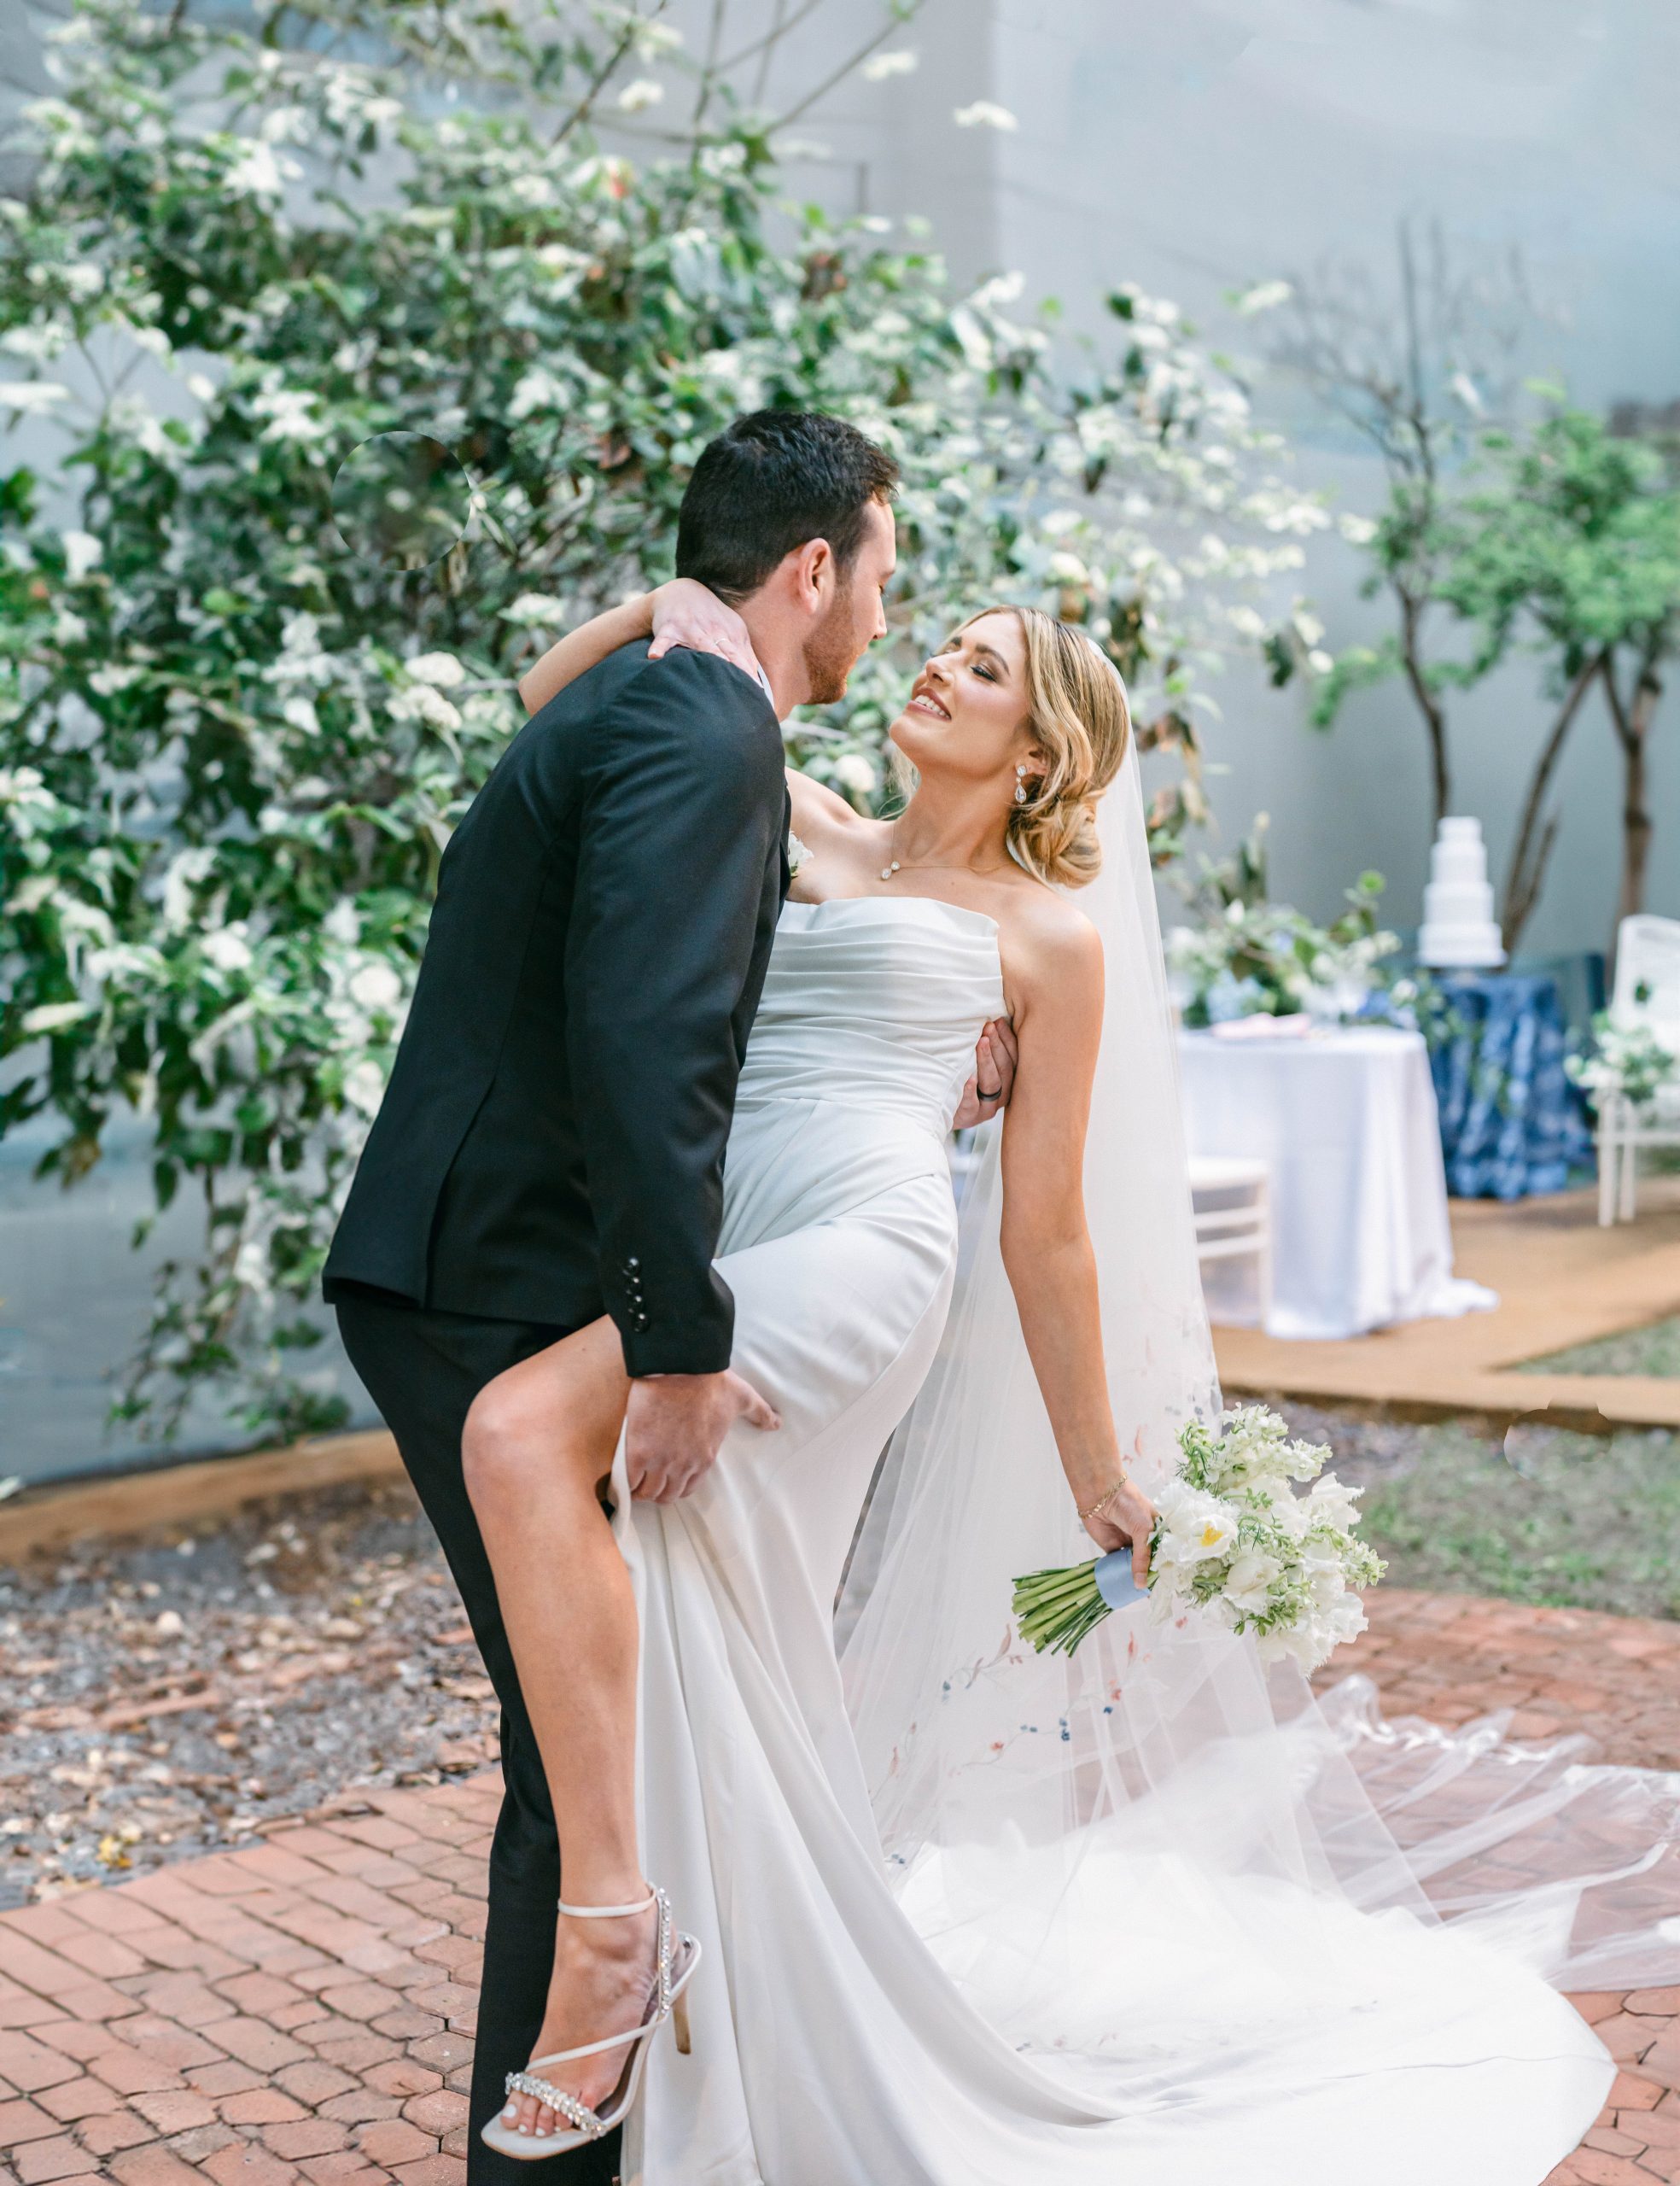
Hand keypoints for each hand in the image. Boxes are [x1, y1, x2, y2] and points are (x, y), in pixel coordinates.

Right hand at [624, 1369, 778, 1503]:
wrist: (682, 1367)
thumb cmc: (712, 1382)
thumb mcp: (742, 1398)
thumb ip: (759, 1413)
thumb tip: (777, 1423)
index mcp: (705, 1457)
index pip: (688, 1488)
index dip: (676, 1485)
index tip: (667, 1476)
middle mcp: (683, 1465)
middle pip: (666, 1496)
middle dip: (657, 1491)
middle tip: (647, 1479)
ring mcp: (660, 1461)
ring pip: (647, 1493)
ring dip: (639, 1489)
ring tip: (631, 1479)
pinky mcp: (638, 1452)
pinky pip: (628, 1481)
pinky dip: (623, 1483)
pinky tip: (620, 1476)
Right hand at [647, 578, 765, 684]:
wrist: (681, 592)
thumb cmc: (711, 618)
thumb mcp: (733, 630)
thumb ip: (746, 655)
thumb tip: (760, 683)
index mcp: (730, 632)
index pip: (741, 658)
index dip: (748, 676)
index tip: (755, 694)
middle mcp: (712, 630)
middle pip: (724, 653)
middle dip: (733, 668)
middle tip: (738, 690)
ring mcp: (690, 628)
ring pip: (700, 645)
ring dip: (705, 656)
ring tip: (709, 673)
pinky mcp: (669, 629)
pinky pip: (663, 640)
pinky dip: (659, 648)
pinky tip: (655, 657)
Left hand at [951, 1017, 1017, 1130]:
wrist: (941, 1112)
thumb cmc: (960, 1081)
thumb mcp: (974, 1064)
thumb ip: (985, 1047)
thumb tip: (991, 1019)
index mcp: (1008, 1080)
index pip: (1013, 1057)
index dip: (1007, 1039)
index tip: (998, 1021)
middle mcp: (1002, 1094)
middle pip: (1005, 1068)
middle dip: (996, 1045)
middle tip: (988, 1027)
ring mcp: (988, 1107)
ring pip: (992, 1082)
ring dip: (986, 1061)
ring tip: (980, 1042)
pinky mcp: (971, 1116)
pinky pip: (972, 1103)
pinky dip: (970, 1091)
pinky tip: (968, 1077)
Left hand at [1081, 1474, 1156, 1586]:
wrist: (1102, 1493)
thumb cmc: (1131, 1505)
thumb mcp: (1144, 1530)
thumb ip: (1142, 1557)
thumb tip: (1140, 1584)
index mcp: (1158, 1533)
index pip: (1165, 1555)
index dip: (1166, 1570)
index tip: (1168, 1587)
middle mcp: (1144, 1541)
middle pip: (1149, 1564)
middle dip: (1150, 1578)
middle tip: (1152, 1596)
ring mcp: (1128, 1545)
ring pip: (1133, 1567)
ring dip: (1134, 1579)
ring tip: (1138, 1596)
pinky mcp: (1112, 1549)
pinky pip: (1117, 1566)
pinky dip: (1119, 1575)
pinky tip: (1123, 1587)